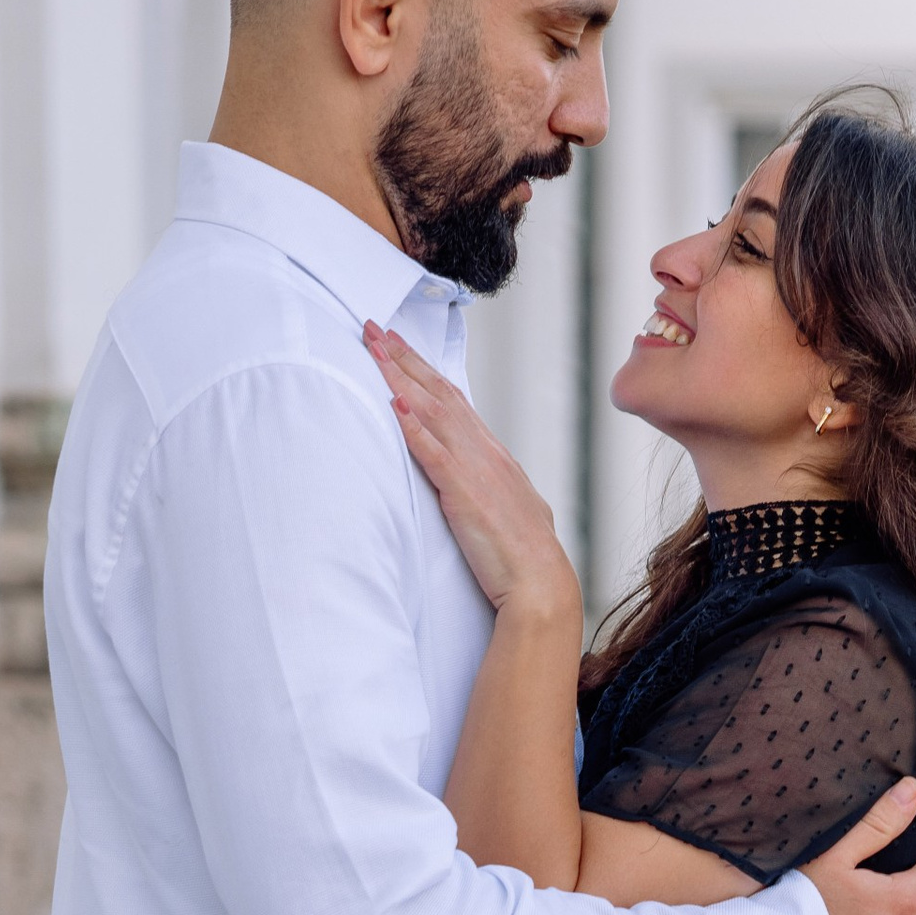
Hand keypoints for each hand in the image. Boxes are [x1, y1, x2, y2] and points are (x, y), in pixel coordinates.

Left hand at [363, 322, 580, 624]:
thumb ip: (492, 489)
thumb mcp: (511, 510)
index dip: (425, 371)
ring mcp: (476, 469)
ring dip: (400, 377)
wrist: (541, 585)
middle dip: (405, 358)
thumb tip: (482, 482)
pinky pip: (433, 453)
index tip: (400, 348)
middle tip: (375, 329)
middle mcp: (485, 452)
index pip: (455, 401)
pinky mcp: (464, 494)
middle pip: (439, 393)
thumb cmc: (524, 558)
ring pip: (433, 411)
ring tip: (374, 349)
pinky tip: (394, 403)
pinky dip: (413, 426)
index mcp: (495, 455)